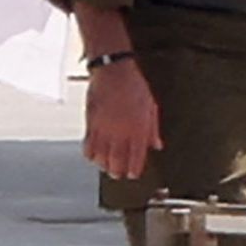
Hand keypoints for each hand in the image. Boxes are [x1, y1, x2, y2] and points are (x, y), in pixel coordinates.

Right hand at [83, 58, 162, 181]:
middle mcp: (121, 131)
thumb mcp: (151, 105)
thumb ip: (153, 128)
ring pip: (102, 156)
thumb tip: (157, 145)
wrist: (113, 71)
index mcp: (138, 127)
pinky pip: (88, 145)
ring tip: (107, 168)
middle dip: (118, 171)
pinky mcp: (91, 123)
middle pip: (117, 160)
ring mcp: (104, 128)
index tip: (133, 174)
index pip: (136, 155)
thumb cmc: (134, 85)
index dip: (134, 168)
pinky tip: (93, 156)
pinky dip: (90, 154)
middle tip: (119, 175)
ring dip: (104, 165)